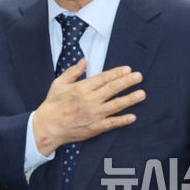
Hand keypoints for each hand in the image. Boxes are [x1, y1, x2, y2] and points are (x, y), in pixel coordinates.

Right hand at [30, 61, 144, 155]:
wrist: (48, 127)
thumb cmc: (52, 104)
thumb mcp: (59, 83)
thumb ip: (73, 72)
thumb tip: (84, 61)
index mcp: (81, 88)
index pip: (103, 78)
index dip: (116, 73)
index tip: (127, 69)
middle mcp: (90, 101)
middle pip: (112, 89)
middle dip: (127, 82)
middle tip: (139, 76)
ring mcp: (94, 115)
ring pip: (115, 105)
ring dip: (130, 99)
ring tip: (141, 94)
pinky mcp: (95, 128)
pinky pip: (112, 123)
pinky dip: (122, 120)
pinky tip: (132, 116)